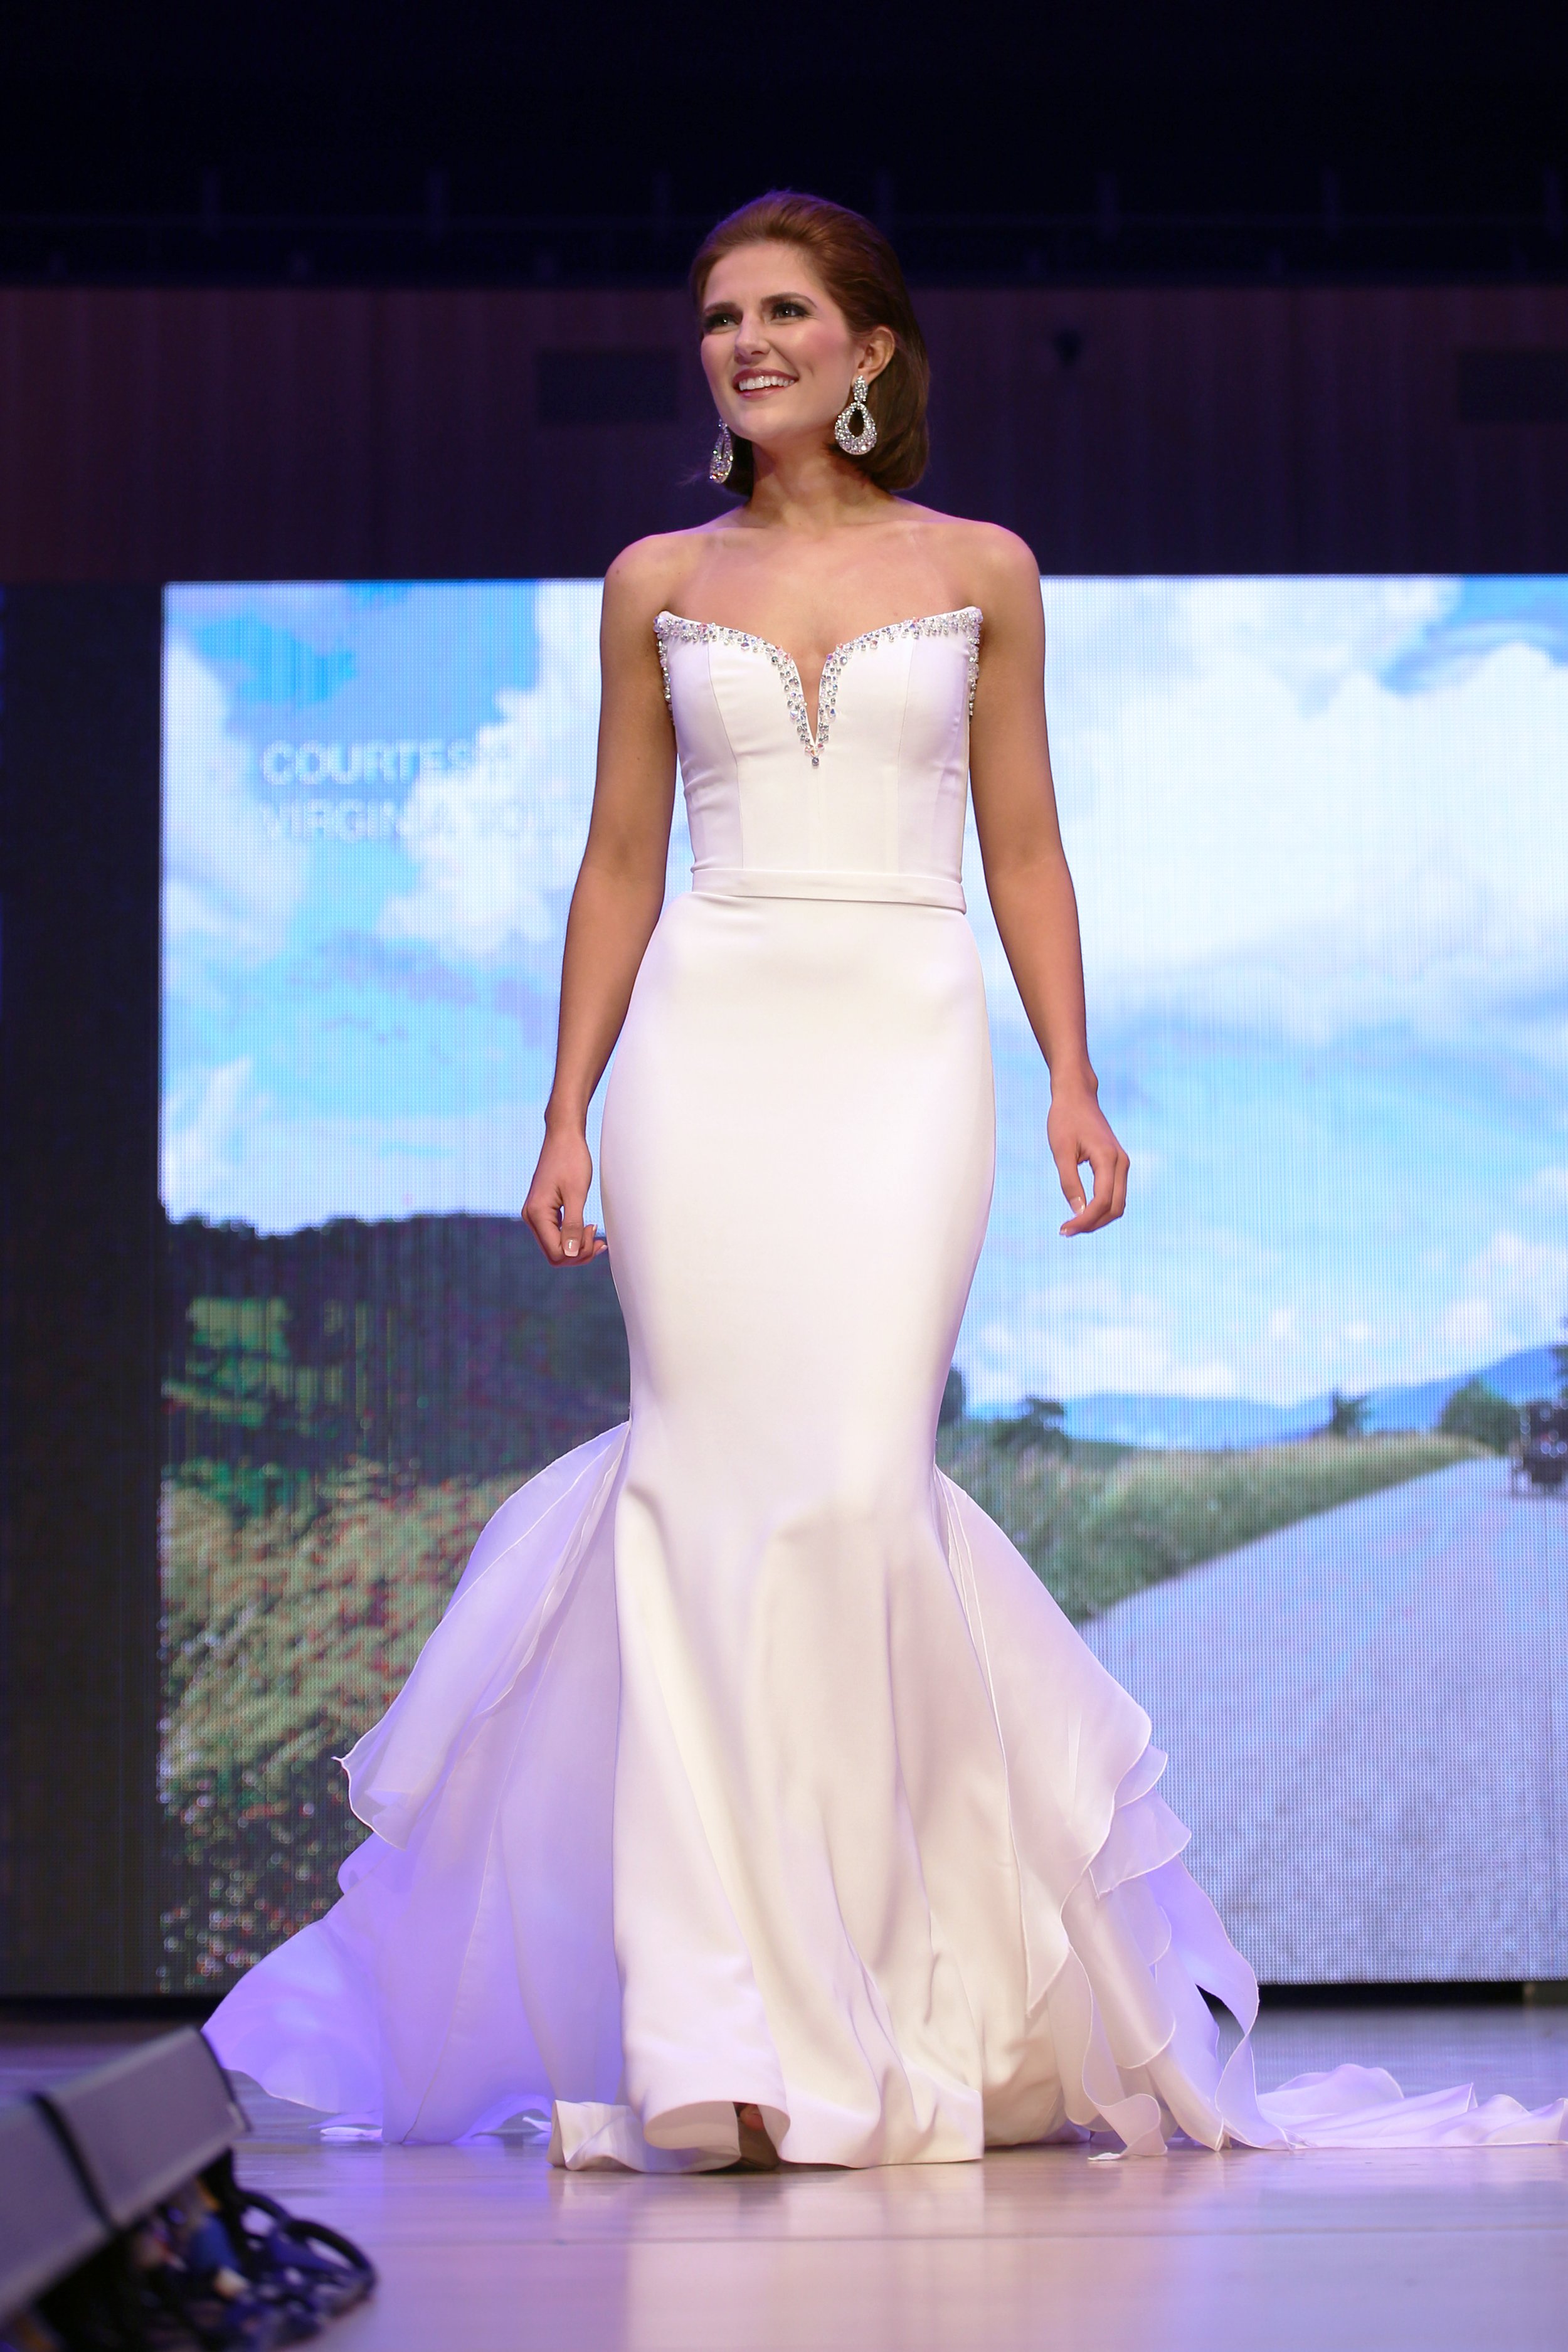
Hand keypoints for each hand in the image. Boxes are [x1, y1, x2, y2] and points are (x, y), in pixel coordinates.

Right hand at [523, 1125, 607, 1266]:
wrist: (563, 1136)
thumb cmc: (571, 1160)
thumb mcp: (576, 1194)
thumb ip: (573, 1226)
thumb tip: (570, 1255)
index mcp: (537, 1213)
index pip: (556, 1253)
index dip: (578, 1253)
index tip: (594, 1233)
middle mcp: (531, 1216)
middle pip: (555, 1254)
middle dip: (579, 1252)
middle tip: (599, 1239)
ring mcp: (535, 1214)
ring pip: (555, 1246)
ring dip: (577, 1246)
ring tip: (595, 1233)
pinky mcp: (543, 1210)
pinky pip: (556, 1234)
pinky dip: (572, 1236)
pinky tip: (587, 1228)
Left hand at [1048, 1084, 1129, 1235]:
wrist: (1077, 1096)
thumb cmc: (1065, 1119)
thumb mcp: (1061, 1151)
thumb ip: (1069, 1182)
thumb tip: (1078, 1212)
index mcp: (1108, 1159)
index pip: (1102, 1202)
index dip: (1085, 1221)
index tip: (1064, 1230)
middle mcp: (1121, 1163)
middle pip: (1115, 1208)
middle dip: (1093, 1224)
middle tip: (1066, 1231)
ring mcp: (1122, 1163)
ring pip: (1117, 1203)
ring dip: (1098, 1218)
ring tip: (1073, 1225)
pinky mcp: (1117, 1164)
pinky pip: (1114, 1194)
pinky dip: (1101, 1207)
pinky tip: (1082, 1212)